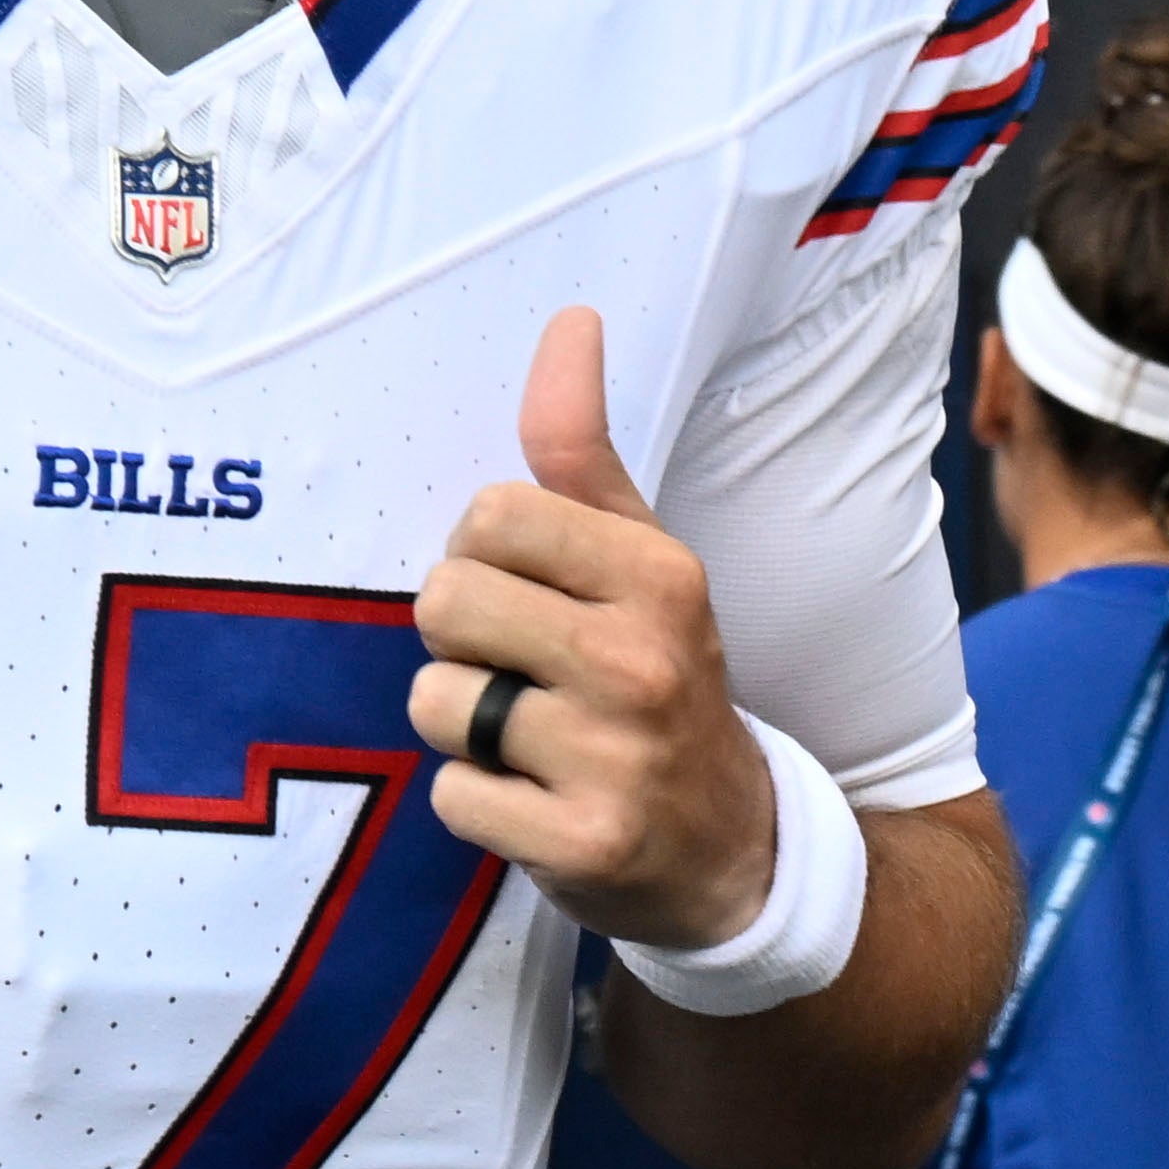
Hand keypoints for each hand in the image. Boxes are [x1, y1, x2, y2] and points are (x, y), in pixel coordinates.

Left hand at [409, 309, 781, 948]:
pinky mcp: (580, 846)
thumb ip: (583, 449)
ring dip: (463, 725)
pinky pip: (452, 794)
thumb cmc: (659, 679)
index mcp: (661, 573)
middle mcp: (643, 660)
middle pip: (444, 601)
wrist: (732, 849)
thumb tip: (570, 320)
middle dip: (462, 640)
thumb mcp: (642, 560)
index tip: (531, 593)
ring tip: (530, 739)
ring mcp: (615, 758)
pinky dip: (476, 802)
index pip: (489, 514)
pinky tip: (535, 802)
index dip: (484, 555)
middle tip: (525, 671)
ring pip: (436, 701)